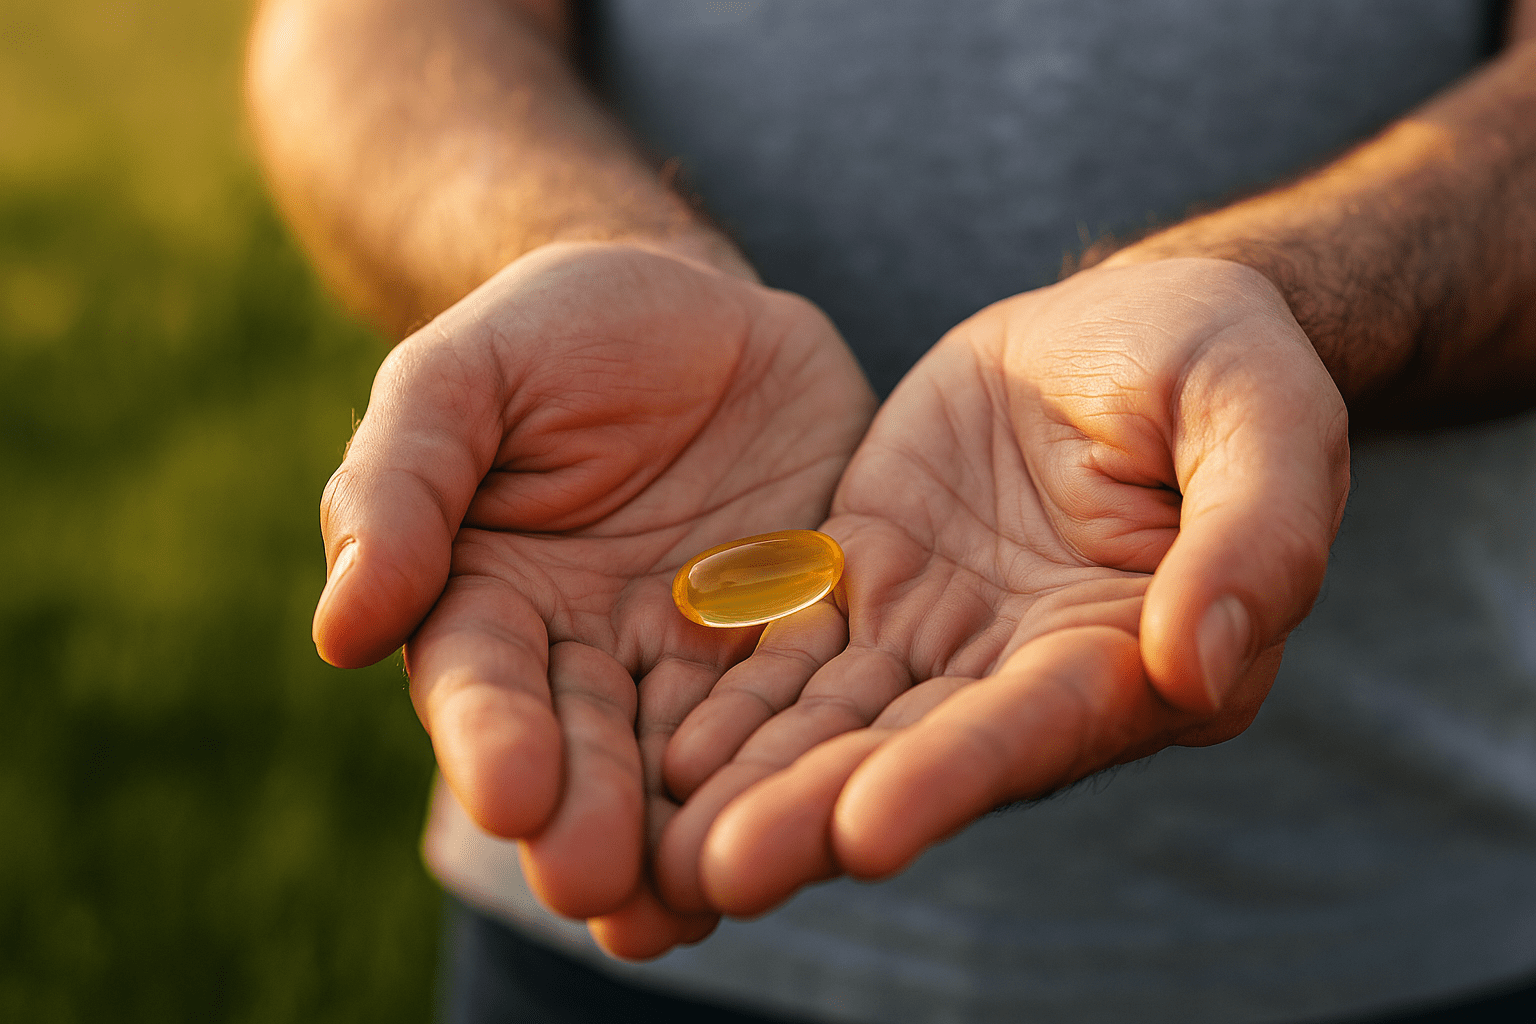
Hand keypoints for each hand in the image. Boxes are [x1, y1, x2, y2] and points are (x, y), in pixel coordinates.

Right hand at [311, 241, 873, 954]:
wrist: (697, 310)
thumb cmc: (555, 333)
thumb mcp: (465, 376)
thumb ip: (400, 484)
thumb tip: (340, 631)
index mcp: (490, 601)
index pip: (482, 683)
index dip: (493, 739)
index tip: (511, 796)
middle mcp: (590, 652)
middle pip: (588, 748)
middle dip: (591, 817)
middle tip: (598, 884)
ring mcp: (698, 654)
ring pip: (694, 756)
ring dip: (691, 831)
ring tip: (695, 900)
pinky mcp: (796, 634)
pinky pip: (808, 699)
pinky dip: (804, 760)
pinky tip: (815, 815)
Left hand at [654, 258, 1349, 917]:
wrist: (1111, 323)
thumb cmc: (1212, 358)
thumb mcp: (1257, 411)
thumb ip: (1253, 534)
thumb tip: (1198, 667)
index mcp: (1136, 654)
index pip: (1040, 727)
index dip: (953, 777)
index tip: (866, 831)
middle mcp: (1026, 675)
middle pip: (914, 754)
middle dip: (817, 813)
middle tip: (719, 872)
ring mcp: (937, 638)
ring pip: (836, 721)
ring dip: (753, 782)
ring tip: (659, 847)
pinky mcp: (865, 587)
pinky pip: (789, 649)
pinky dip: (728, 699)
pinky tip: (654, 746)